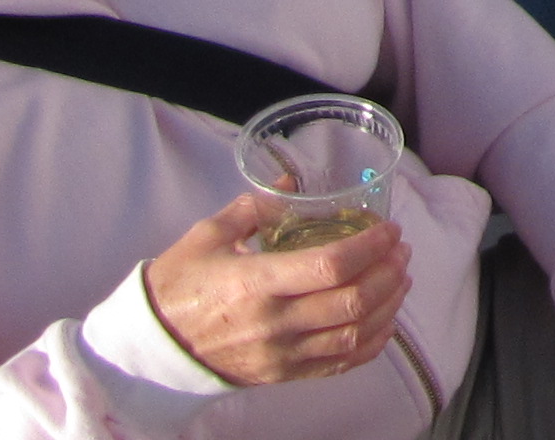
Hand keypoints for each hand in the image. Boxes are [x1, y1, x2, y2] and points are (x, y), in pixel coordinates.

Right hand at [141, 196, 412, 388]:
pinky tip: (385, 321)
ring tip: (400, 278)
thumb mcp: (209, 234)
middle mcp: (276, 322)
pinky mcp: (284, 374)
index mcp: (257, 281)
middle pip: (353, 301)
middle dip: (388, 272)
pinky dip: (372, 342)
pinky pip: (341, 363)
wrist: (154, 346)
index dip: (370, 246)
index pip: (331, 264)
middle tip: (400, 249)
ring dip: (388, 305)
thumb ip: (256, 205)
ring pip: (355, 334)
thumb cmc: (180, 283)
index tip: (389, 229)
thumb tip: (292, 180)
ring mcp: (283, 354)